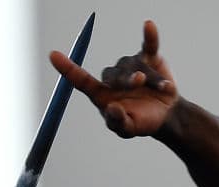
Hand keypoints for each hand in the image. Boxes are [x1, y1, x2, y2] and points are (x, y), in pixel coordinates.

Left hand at [50, 20, 178, 137]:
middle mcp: (113, 77)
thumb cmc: (142, 122)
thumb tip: (111, 108)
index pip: (80, 80)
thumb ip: (118, 122)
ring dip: (151, 77)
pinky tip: (148, 26)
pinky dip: (150, 36)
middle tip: (140, 83)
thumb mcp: (128, 129)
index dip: (67, 68)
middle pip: (113, 73)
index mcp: (102, 94)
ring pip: (136, 65)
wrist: (165, 115)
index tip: (53, 55)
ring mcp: (130, 65)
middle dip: (127, 78)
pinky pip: (148, 45)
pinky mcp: (148, 58)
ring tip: (162, 89)